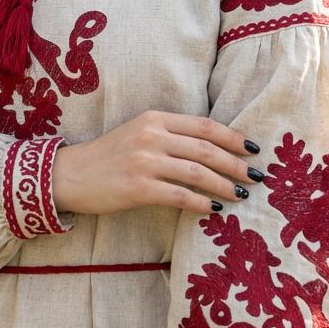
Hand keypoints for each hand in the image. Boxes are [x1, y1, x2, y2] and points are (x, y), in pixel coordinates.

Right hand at [52, 110, 263, 216]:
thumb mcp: (139, 133)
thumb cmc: (109, 156)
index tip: (254, 150)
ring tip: (242, 194)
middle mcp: (152, 136)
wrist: (71, 175)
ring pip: (198, 172)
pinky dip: (203, 203)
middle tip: (257, 177)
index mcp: (155, 118)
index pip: (205, 126)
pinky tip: (216, 209)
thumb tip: (213, 150)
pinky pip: (180, 196)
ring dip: (226, 185)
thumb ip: (171, 136)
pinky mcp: (139, 188)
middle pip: (207, 149)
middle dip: (237, 164)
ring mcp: (145, 161)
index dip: (234, 138)